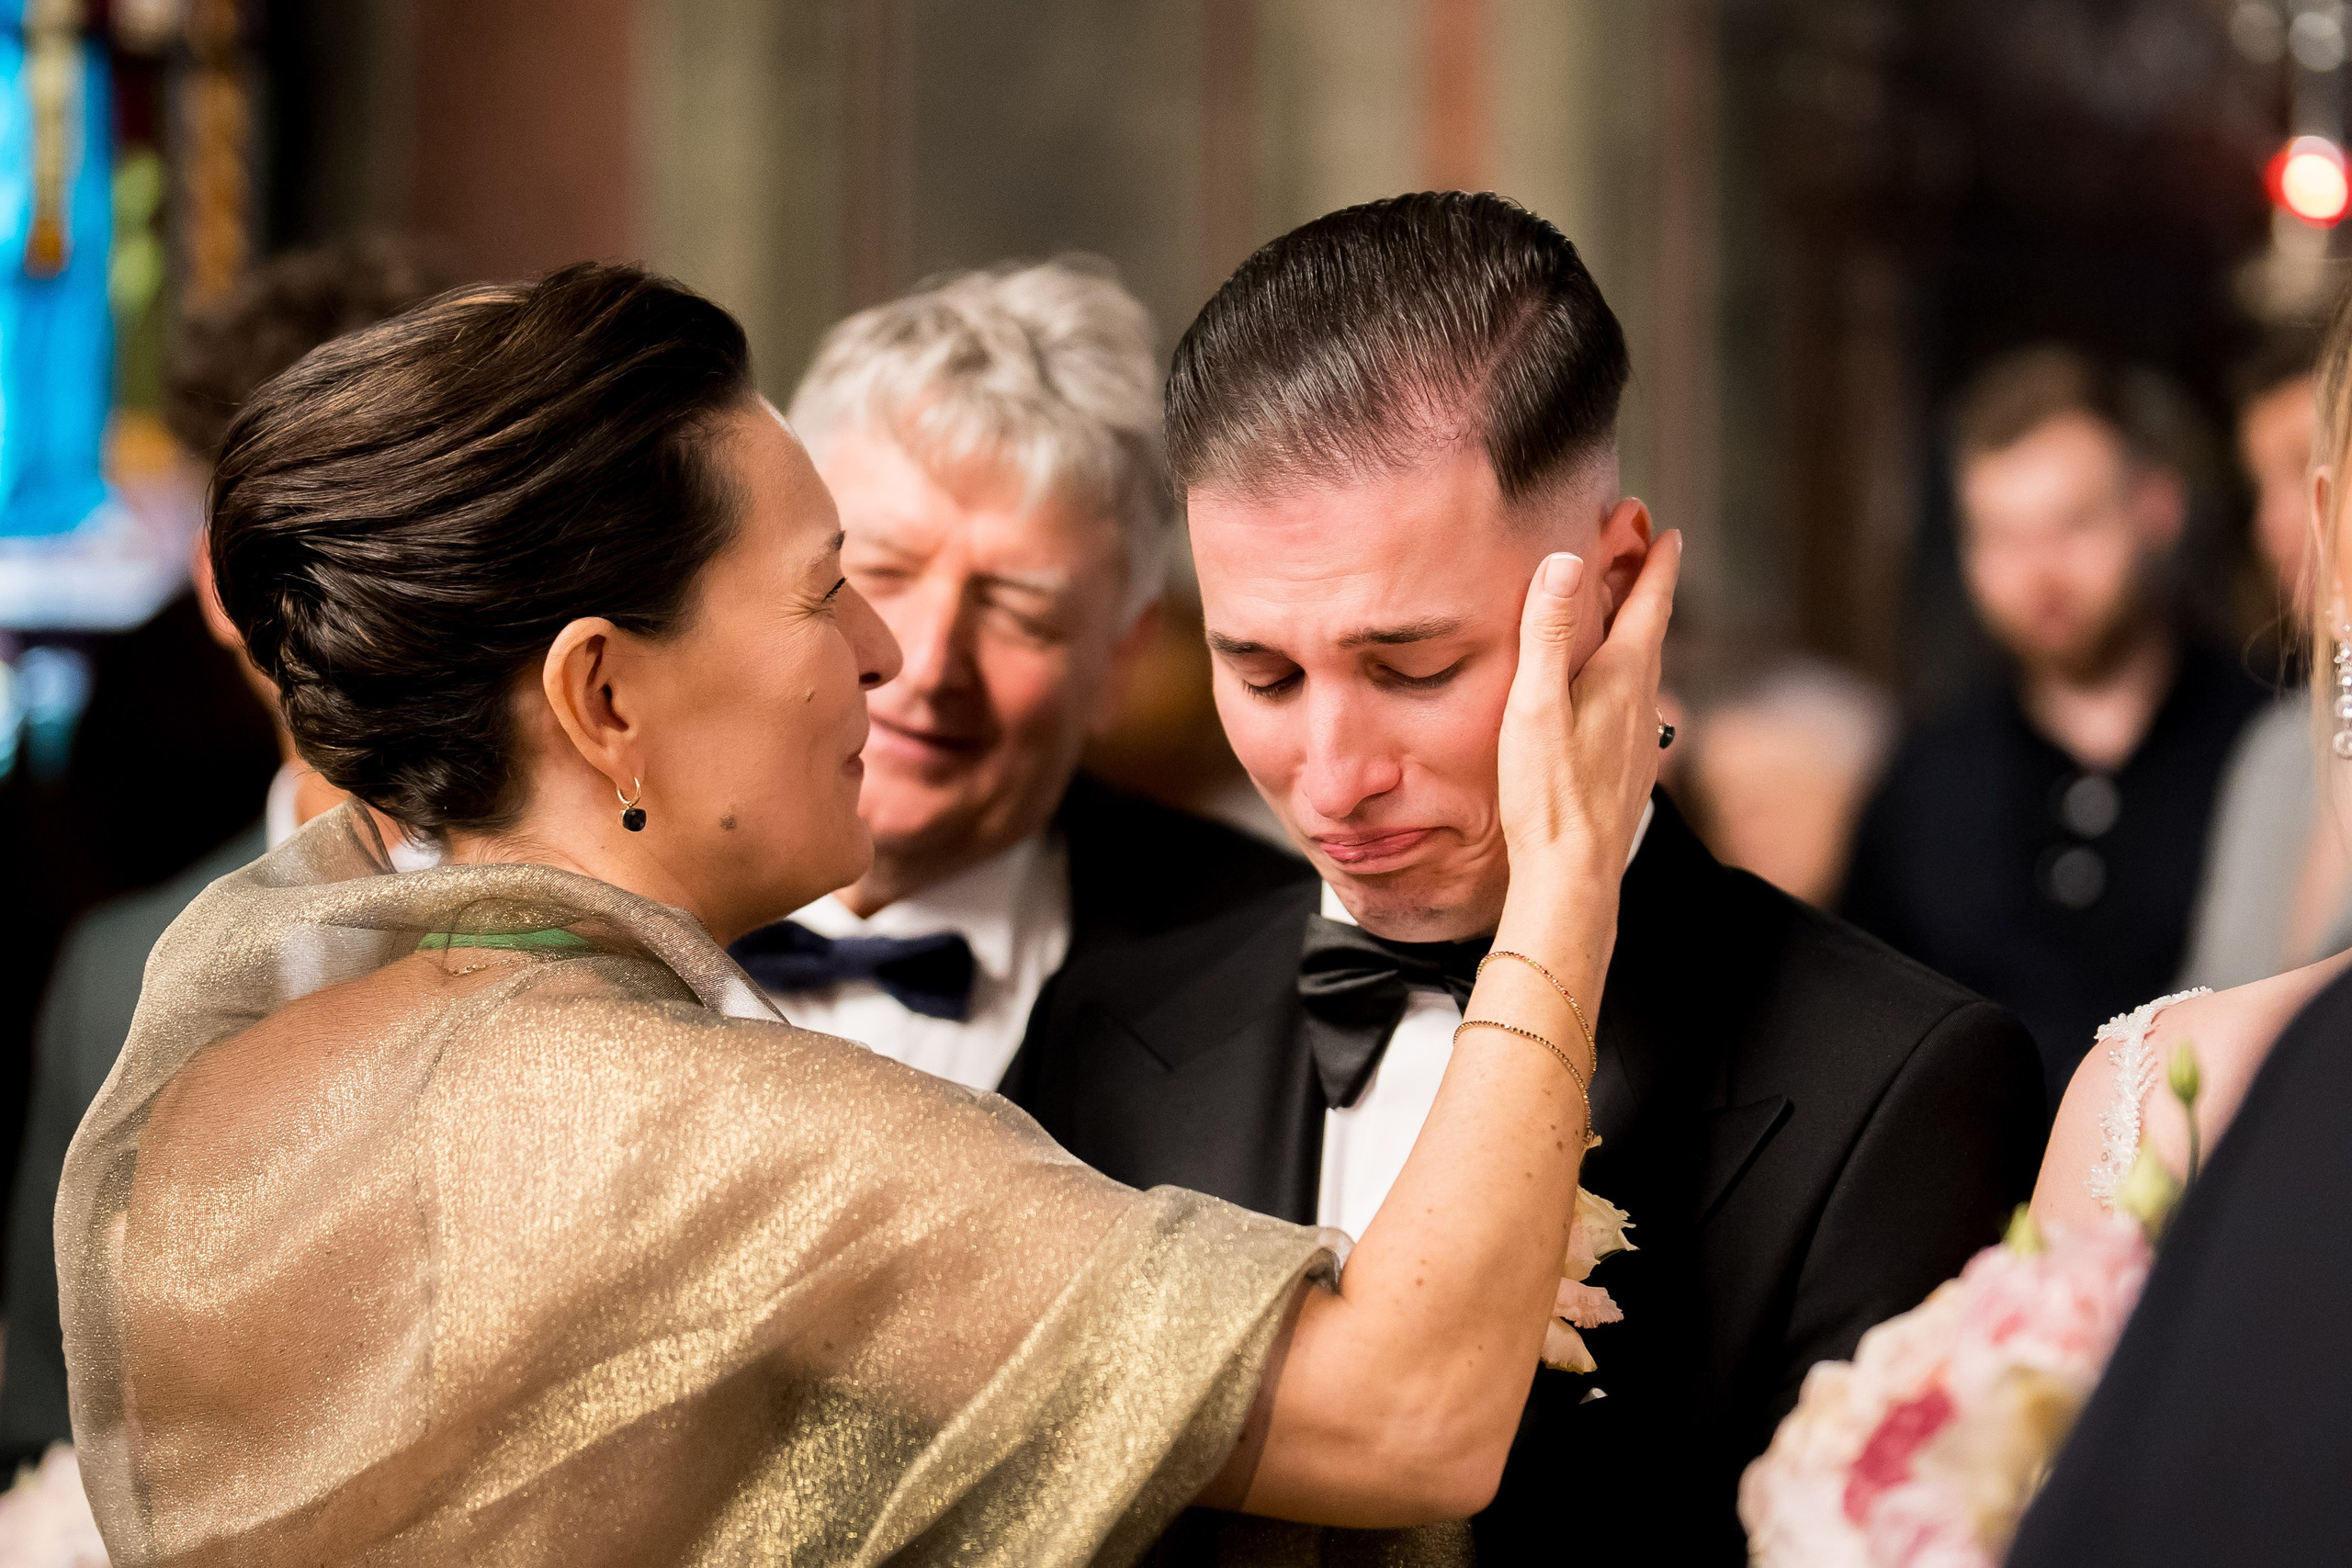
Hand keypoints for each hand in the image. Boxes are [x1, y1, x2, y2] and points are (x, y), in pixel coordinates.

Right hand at [1496, 532, 1680, 878]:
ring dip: (1637, 634)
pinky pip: (1634, 704)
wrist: (1573, 873)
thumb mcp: (1535, 704)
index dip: (1657, 563)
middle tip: (1641, 555)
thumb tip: (1565, 561)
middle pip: (1651, 632)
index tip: (1666, 530)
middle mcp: (1642, 703)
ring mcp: (1640, 739)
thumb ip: (1548, 632)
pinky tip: (1606, 695)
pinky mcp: (1629, 769)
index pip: (1649, 603)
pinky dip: (1625, 677)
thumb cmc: (1548, 792)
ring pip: (1644, 670)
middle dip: (1647, 589)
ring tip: (1619, 615)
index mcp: (1622, 678)